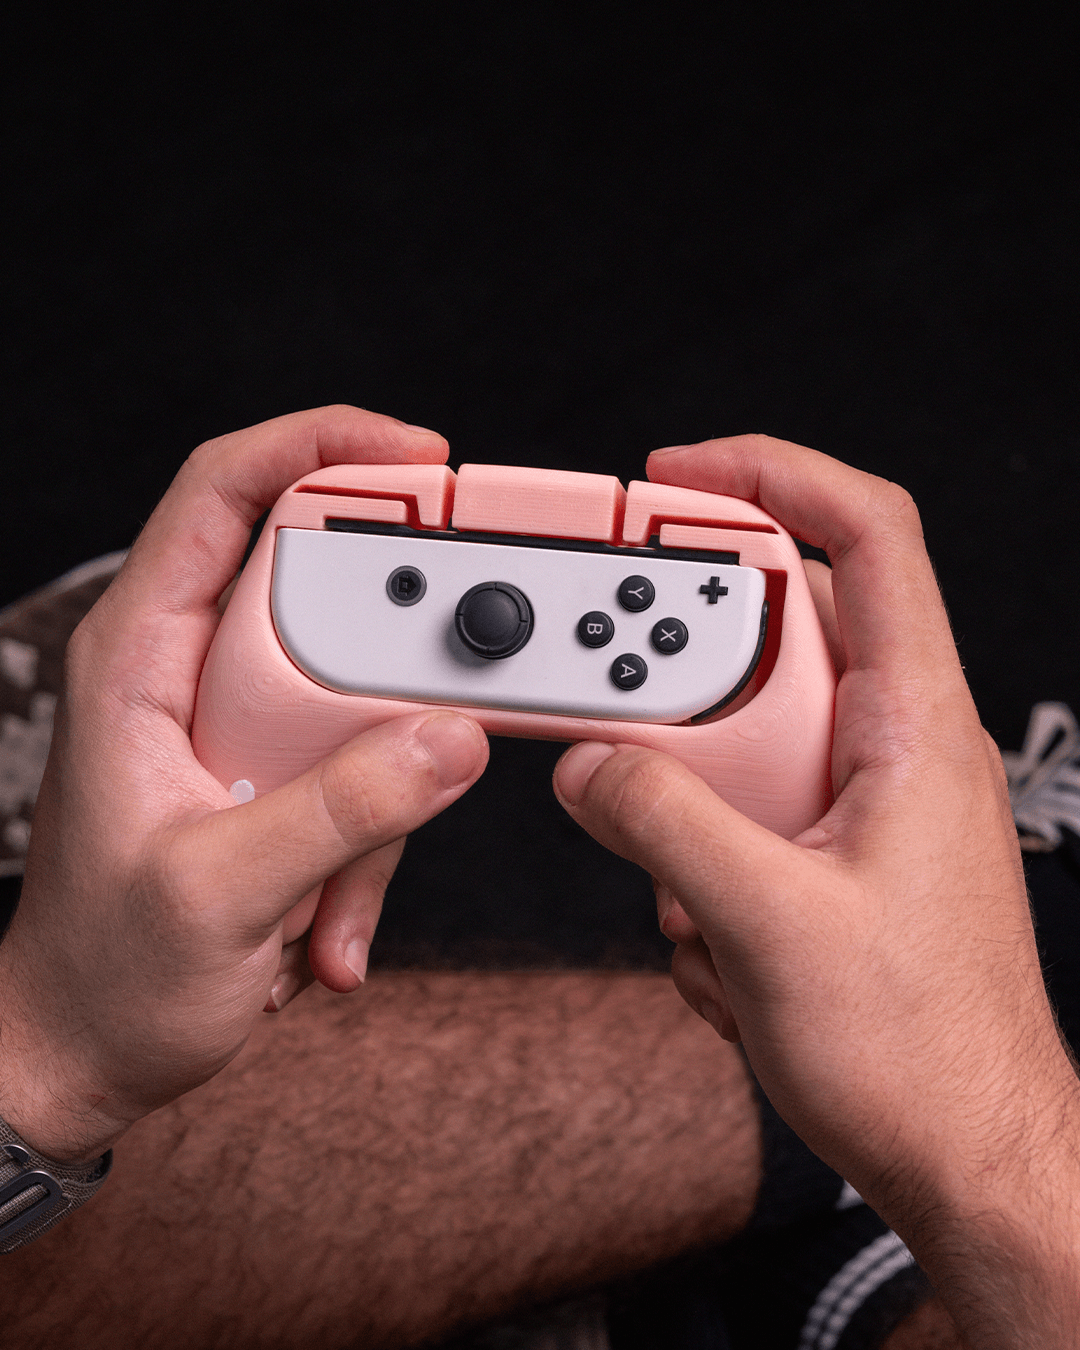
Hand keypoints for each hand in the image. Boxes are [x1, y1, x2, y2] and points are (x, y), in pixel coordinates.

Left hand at [0, 407, 487, 1162]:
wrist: (86, 1053)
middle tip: (451, 689)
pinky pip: (371, 768)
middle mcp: (195, 670)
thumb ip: (343, 812)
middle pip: (325, 583)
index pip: (222, 490)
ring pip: (367, 690)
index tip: (421, 458)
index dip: (321, 444)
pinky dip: (375, 846)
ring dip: (385, 791)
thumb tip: (448, 739)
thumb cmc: (104, 975)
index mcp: (141, 656)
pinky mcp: (288, 776)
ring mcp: (248, 725)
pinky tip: (328, 927)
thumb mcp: (220, 894)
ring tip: (333, 897)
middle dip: (396, 646)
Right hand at [553, 435, 1079, 1342]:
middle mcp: (890, 745)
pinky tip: (727, 953)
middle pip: (771, 635)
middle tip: (627, 729)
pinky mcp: (823, 854)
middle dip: (685, 685)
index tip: (678, 474)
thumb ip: (665, 826)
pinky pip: (734, 815)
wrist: (968, 1160)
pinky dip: (701, 870)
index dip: (774, 475)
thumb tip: (591, 765)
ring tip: (697, 897)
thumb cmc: (926, 1055)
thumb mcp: (771, 928)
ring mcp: (854, 802)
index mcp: (914, 726)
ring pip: (737, 738)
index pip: (867, 537)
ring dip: (686, 805)